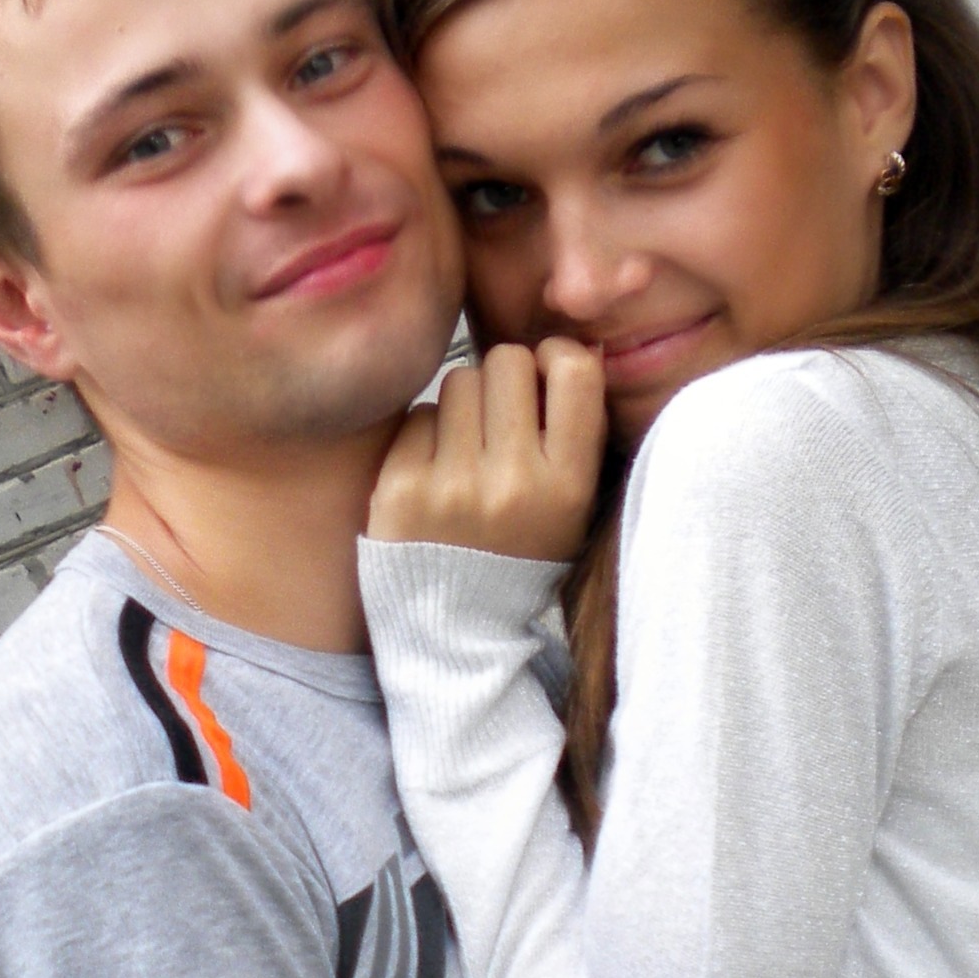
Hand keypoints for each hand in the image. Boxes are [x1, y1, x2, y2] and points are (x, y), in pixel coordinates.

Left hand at [369, 339, 605, 561]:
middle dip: (503, 381)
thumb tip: (573, 346)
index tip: (544, 375)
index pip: (575, 372)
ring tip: (465, 452)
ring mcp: (455, 486)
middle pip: (507, 362)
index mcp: (568, 487)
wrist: (457, 631)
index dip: (556, 357)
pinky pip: (418, 416)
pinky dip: (426, 437)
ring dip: (463, 406)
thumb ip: (576, 434)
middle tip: (497, 420)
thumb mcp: (571, 508)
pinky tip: (433, 475)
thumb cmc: (518, 555)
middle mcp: (514, 483)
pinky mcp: (402, 488)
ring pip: (459, 381)